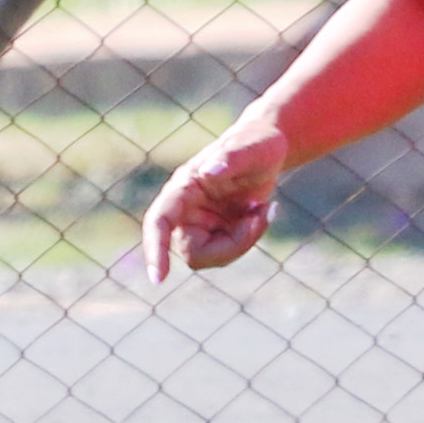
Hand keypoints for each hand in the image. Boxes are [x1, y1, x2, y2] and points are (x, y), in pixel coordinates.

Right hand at [143, 118, 285, 281]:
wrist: (268, 150)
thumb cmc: (255, 142)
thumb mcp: (248, 147)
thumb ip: (228, 157)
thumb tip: (208, 171)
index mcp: (182, 189)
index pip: (159, 222)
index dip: (155, 249)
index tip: (158, 279)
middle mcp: (186, 210)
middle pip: (193, 252)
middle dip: (232, 244)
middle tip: (259, 218)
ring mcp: (203, 223)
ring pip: (216, 255)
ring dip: (246, 239)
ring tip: (263, 209)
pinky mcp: (220, 232)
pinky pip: (233, 249)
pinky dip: (253, 235)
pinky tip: (264, 211)